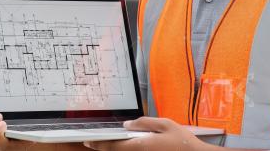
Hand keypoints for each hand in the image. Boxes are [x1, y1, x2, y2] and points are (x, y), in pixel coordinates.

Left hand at [83, 117, 212, 150]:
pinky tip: (125, 145)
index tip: (87, 141)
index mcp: (141, 145)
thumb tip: (127, 125)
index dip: (99, 144)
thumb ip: (144, 123)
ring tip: (105, 144)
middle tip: (92, 142)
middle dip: (103, 147)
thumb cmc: (182, 141)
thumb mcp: (165, 124)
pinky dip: (125, 150)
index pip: (114, 146)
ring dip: (115, 149)